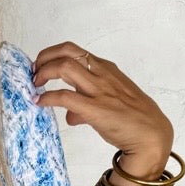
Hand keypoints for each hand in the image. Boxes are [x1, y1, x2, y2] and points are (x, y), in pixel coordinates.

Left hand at [31, 41, 173, 172]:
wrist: (150, 134)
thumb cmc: (131, 120)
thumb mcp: (107, 105)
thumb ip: (85, 107)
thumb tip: (70, 115)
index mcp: (105, 69)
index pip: (74, 50)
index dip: (53, 55)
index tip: (41, 67)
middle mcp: (101, 74)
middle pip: (66, 51)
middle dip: (44, 58)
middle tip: (34, 73)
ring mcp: (98, 90)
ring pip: (65, 67)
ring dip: (44, 73)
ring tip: (35, 86)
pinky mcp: (95, 109)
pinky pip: (65, 97)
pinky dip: (47, 98)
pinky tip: (39, 103)